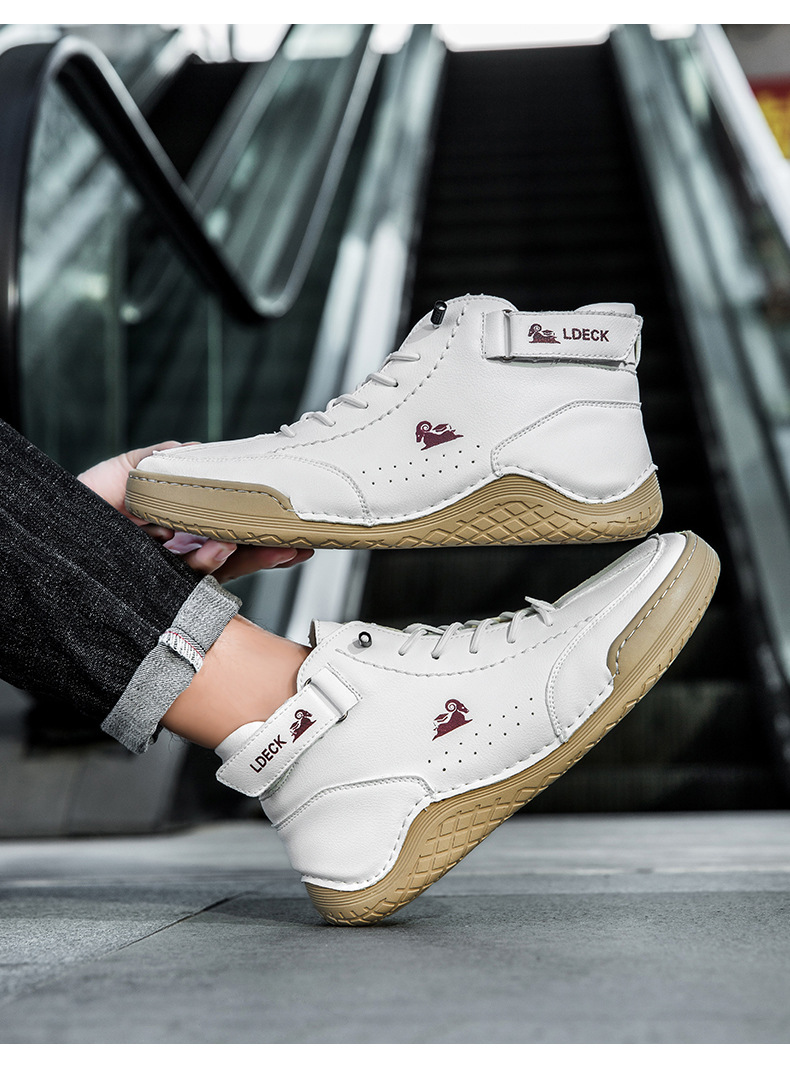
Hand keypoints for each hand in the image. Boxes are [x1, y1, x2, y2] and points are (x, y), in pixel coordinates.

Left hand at [78, 442, 312, 582]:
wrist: (40, 541)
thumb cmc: (74, 512)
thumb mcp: (120, 476)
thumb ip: (158, 462)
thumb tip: (195, 450)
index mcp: (171, 530)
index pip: (222, 527)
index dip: (254, 525)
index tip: (286, 519)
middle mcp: (173, 557)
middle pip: (230, 555)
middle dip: (267, 551)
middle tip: (299, 544)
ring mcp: (166, 577)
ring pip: (218, 573)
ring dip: (249, 559)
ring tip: (274, 547)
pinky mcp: (157, 593)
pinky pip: (192, 585)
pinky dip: (212, 566)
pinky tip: (223, 549)